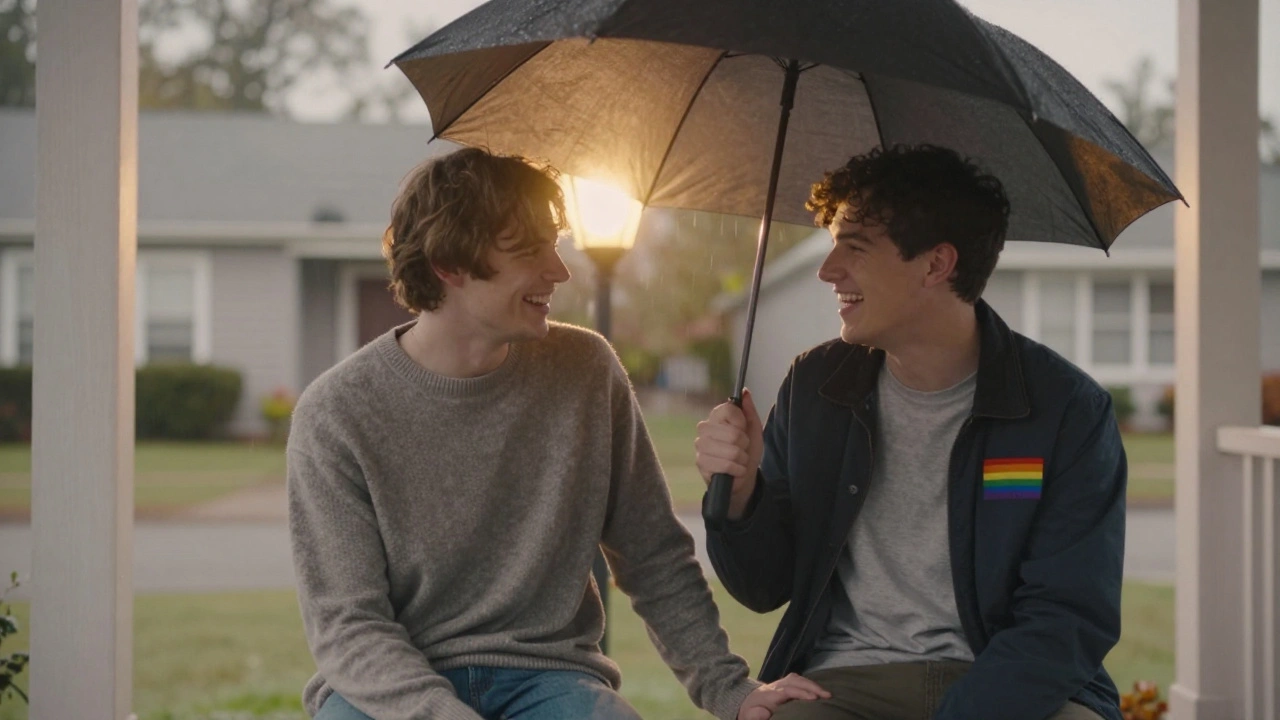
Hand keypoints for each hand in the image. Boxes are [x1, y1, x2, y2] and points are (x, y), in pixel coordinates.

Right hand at [694, 388, 764, 520]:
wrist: (743, 478)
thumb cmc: (747, 452)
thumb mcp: (754, 430)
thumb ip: (749, 411)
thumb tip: (745, 391)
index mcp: (716, 416)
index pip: (729, 409)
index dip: (742, 422)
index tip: (744, 430)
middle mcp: (704, 428)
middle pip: (733, 433)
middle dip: (744, 445)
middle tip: (742, 449)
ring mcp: (701, 446)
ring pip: (731, 450)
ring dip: (741, 459)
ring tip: (739, 460)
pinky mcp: (701, 463)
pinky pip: (726, 465)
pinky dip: (737, 470)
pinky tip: (735, 470)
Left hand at [736, 673, 830, 719]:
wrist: (745, 703)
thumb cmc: (751, 713)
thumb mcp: (750, 716)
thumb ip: (756, 715)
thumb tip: (764, 713)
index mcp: (769, 695)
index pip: (787, 690)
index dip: (801, 693)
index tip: (814, 699)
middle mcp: (776, 685)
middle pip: (795, 681)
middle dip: (812, 687)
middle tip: (827, 695)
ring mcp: (780, 682)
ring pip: (797, 678)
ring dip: (812, 684)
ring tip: (826, 694)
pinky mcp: (784, 683)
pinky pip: (797, 679)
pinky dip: (809, 683)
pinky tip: (818, 690)